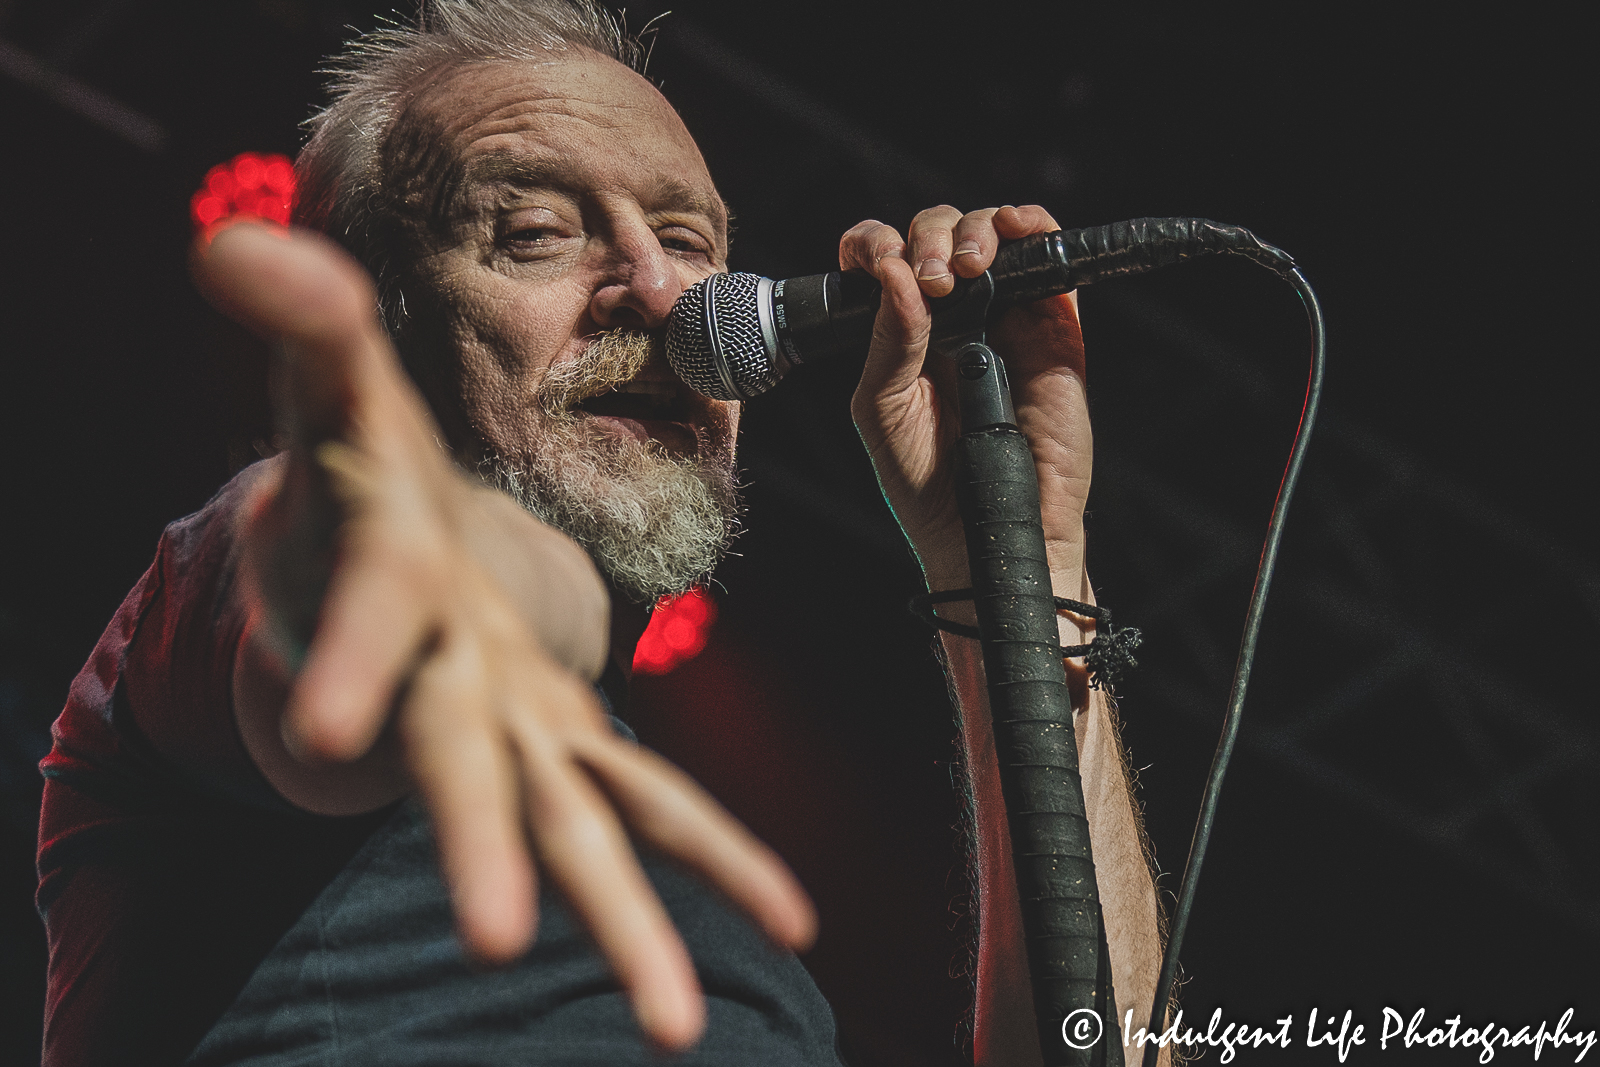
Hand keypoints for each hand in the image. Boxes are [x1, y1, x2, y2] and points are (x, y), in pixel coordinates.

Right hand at [193, 223, 815, 1051]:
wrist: (385, 572)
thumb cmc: (358, 483)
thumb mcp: (335, 399)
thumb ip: (305, 328)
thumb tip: (237, 240)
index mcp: (390, 597)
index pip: (364, 631)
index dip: (342, 669)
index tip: (328, 733)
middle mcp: (447, 690)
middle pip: (460, 771)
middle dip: (475, 844)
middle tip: (490, 939)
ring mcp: (513, 733)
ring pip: (576, 831)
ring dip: (628, 924)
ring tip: (682, 1027)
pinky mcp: (566, 745)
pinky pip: (652, 807)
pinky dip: (721, 862)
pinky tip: (795, 919)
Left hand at [846, 205, 1091, 598]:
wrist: (982, 530)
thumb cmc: (926, 483)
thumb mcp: (882, 409)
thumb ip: (887, 341)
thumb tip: (897, 273)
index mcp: (903, 331)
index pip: (886, 259)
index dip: (876, 243)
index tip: (874, 259)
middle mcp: (953, 317)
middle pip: (939, 233)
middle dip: (929, 237)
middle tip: (931, 278)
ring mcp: (1006, 318)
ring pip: (994, 234)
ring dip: (975, 229)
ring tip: (964, 270)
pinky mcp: (1056, 328)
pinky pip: (1052, 260)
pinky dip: (1035, 229)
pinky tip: (1014, 233)